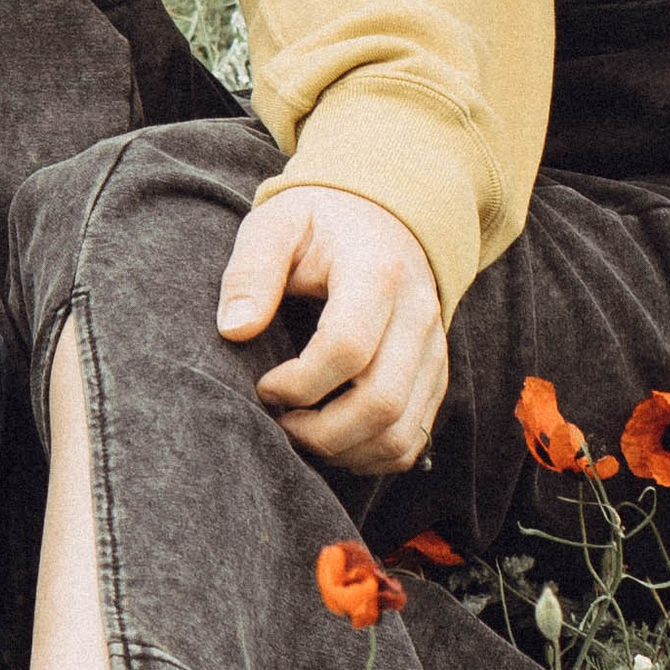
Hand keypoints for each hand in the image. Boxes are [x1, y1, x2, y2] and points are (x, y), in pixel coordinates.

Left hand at [215, 187, 448, 474]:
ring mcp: (434, 348)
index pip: (346, 348)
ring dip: (344, 451)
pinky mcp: (436, 373)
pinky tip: (333, 439)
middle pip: (380, 401)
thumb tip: (234, 330)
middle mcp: (417, 314)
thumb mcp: (277, 225)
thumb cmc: (320, 223)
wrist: (384, 214)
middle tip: (280, 422)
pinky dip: (371, 456)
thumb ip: (251, 271)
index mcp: (377, 272)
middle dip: (320, 432)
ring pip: (400, 432)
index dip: (298, 382)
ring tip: (303, 433)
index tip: (265, 385)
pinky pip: (413, 437)